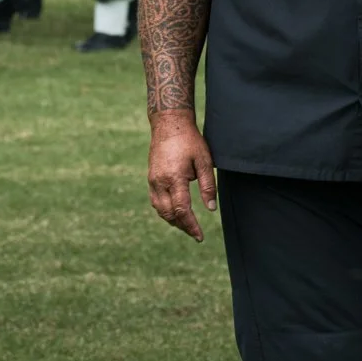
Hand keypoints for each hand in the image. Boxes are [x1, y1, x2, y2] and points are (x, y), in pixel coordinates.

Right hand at [147, 113, 217, 240]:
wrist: (169, 123)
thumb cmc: (189, 140)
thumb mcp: (204, 161)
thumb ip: (208, 186)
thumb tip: (211, 209)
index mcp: (174, 178)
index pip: (182, 210)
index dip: (191, 226)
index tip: (200, 236)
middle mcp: (160, 182)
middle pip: (169, 214)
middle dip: (183, 226)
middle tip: (195, 233)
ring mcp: (153, 180)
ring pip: (160, 209)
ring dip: (172, 220)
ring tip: (186, 226)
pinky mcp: (151, 177)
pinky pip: (155, 201)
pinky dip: (165, 211)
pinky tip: (174, 212)